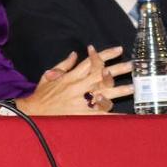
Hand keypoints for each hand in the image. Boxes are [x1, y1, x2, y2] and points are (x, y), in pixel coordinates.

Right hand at [17, 45, 132, 115]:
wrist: (33, 112)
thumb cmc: (42, 94)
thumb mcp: (49, 75)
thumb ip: (64, 65)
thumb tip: (74, 54)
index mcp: (71, 76)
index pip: (92, 62)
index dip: (106, 54)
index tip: (119, 50)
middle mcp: (78, 86)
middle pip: (101, 75)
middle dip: (118, 69)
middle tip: (133, 65)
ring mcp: (80, 101)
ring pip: (103, 94)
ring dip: (118, 90)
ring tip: (133, 87)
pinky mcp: (80, 114)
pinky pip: (99, 115)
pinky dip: (111, 115)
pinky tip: (123, 116)